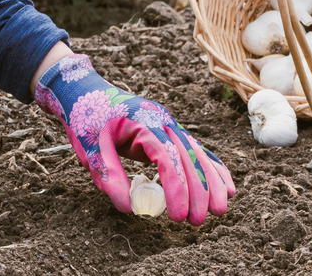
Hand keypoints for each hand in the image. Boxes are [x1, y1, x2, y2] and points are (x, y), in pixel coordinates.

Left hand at [34, 54, 234, 224]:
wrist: (86, 91)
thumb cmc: (86, 121)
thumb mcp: (89, 150)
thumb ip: (109, 176)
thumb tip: (130, 208)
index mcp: (143, 124)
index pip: (167, 159)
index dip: (177, 188)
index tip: (178, 216)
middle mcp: (162, 121)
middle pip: (189, 157)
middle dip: (199, 191)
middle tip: (199, 221)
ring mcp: (169, 123)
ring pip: (197, 153)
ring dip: (211, 182)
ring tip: (221, 210)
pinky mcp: (171, 130)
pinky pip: (195, 149)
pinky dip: (211, 167)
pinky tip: (226, 185)